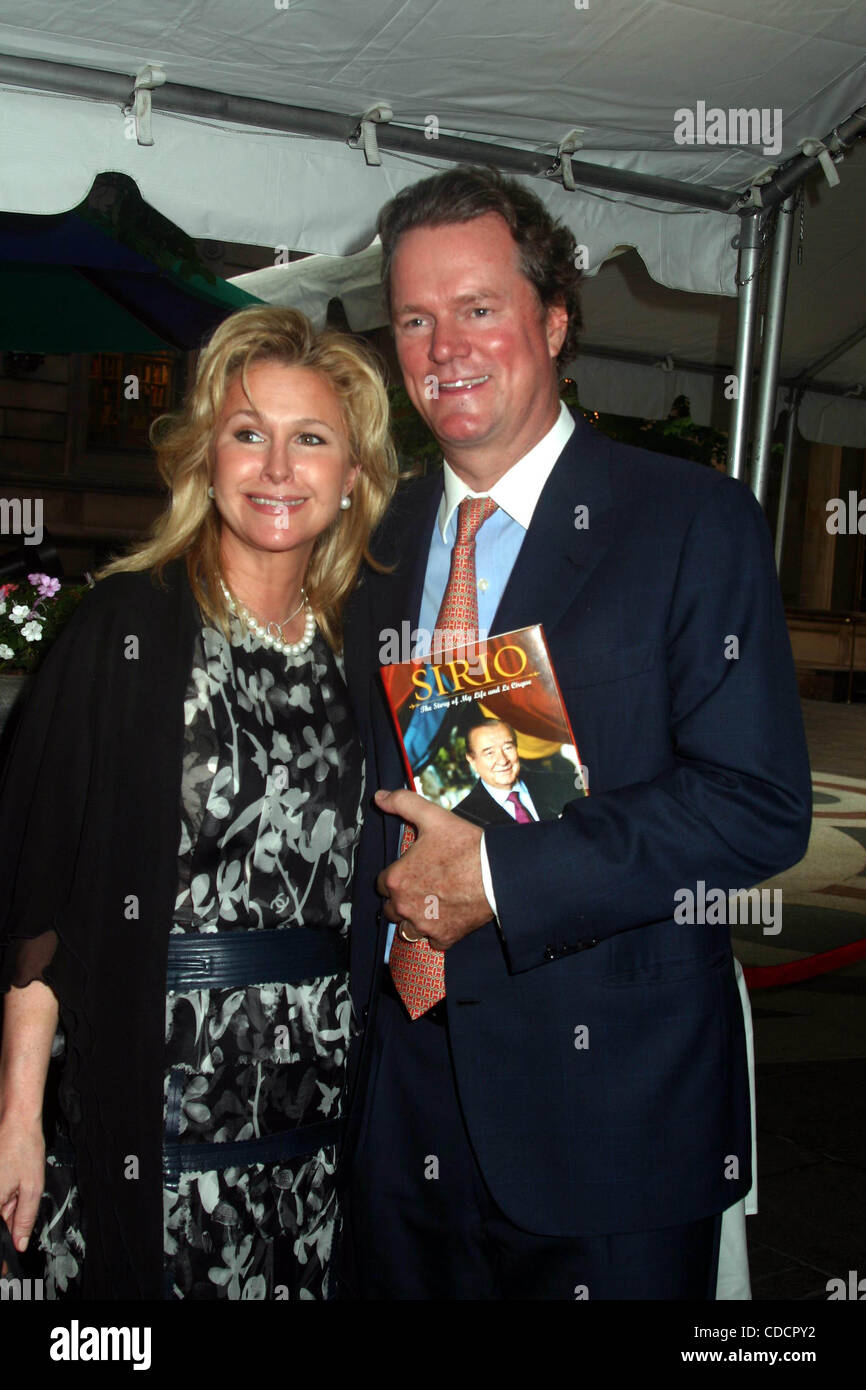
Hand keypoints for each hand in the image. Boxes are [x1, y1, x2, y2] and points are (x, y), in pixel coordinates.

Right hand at [0, 1110, 44, 1258]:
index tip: (6, 1264)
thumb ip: (25, 1218)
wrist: (15, 1118)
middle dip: (9, 1220)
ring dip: (8, 1206)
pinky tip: (14, 1181)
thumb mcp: (32, 1187)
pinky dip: (6, 1195)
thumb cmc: (23, 1146)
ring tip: (18, 1183)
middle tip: (20, 1200)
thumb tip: (20, 1242)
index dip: (2, 1251)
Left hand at [374, 788, 491, 949]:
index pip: (382, 883)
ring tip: (433, 904)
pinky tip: (448, 917)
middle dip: (402, 899)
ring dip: (416, 919)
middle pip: (391, 909)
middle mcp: (404, 906)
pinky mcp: (444, 937)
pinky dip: (438, 932)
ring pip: (408, 929)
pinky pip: (433, 941)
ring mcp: (424, 925)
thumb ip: (402, 803)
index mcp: (396, 879)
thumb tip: (379, 797)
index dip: (396, 875)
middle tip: (423, 886)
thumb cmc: (464, 845)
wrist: (496, 872)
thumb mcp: (432, 817)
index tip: (412, 870)